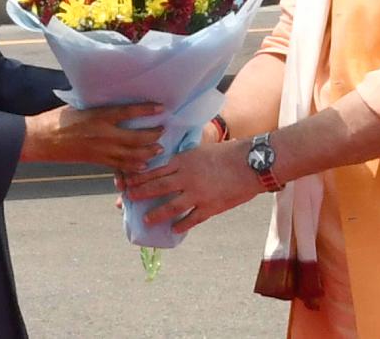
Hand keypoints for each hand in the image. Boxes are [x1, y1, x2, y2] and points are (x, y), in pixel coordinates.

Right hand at [21, 103, 162, 171]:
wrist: (43, 139)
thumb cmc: (58, 119)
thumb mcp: (80, 106)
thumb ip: (98, 106)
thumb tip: (113, 100)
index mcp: (99, 116)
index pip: (128, 112)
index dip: (146, 110)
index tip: (161, 108)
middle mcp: (103, 134)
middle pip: (136, 137)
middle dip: (153, 135)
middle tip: (163, 130)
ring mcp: (101, 150)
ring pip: (132, 154)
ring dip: (148, 152)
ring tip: (158, 148)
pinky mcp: (97, 161)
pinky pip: (120, 166)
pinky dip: (133, 166)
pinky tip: (143, 165)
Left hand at [125, 140, 261, 233]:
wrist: (252, 163)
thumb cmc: (230, 153)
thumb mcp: (203, 150)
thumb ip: (187, 159)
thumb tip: (173, 165)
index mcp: (184, 161)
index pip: (156, 170)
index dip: (140, 178)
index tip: (128, 182)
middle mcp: (187, 178)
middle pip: (158, 187)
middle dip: (141, 193)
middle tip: (127, 199)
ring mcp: (198, 194)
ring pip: (171, 206)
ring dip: (157, 214)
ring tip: (146, 220)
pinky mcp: (210, 207)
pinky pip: (192, 219)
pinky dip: (182, 225)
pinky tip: (174, 230)